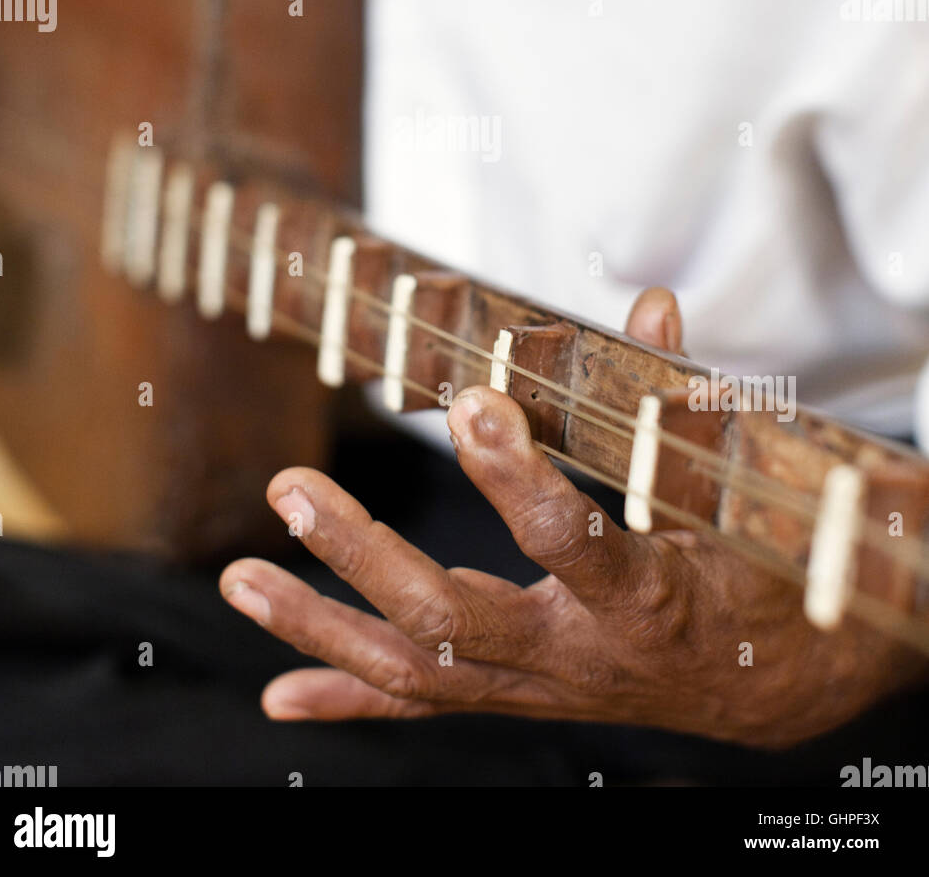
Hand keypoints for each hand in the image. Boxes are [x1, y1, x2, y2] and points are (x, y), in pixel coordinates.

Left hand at [220, 287, 919, 745]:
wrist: (772, 691)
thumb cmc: (760, 582)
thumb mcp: (738, 496)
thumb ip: (688, 404)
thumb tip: (653, 305)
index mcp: (645, 599)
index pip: (573, 539)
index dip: (519, 475)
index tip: (471, 400)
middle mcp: (578, 658)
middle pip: (452, 621)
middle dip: (362, 555)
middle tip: (292, 487)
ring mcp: (537, 688)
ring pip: (413, 671)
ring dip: (321, 624)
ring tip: (241, 578)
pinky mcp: (516, 697)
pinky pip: (424, 708)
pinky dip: (349, 697)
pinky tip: (281, 693)